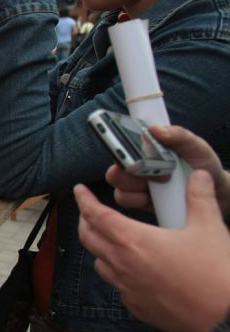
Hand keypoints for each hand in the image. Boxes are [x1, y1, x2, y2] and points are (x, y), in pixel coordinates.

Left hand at [75, 171, 229, 331]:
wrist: (224, 318)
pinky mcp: (136, 306)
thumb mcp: (209, 227)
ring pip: (99, 264)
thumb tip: (199, 176)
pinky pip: (117, 287)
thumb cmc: (216, 273)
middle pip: (88, 239)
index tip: (79, 191)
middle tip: (90, 212)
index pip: (96, 215)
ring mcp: (126, 288)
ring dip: (99, 249)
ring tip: (109, 240)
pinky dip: (117, 274)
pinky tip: (131, 270)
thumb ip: (199, 198)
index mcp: (133, 241)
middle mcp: (122, 265)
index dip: (84, 200)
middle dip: (85, 222)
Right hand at [106, 124, 229, 214]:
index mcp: (146, 149)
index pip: (120, 144)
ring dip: (137, 187)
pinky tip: (160, 198)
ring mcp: (137, 187)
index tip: (125, 149)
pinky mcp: (141, 203)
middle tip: (152, 170)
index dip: (117, 146)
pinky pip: (128, 202)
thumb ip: (179, 135)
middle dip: (128, 171)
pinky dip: (141, 200)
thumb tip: (155, 129)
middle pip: (114, 170)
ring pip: (119, 189)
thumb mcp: (196, 146)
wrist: (217, 192)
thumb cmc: (203, 165)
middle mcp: (137, 167)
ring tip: (163, 184)